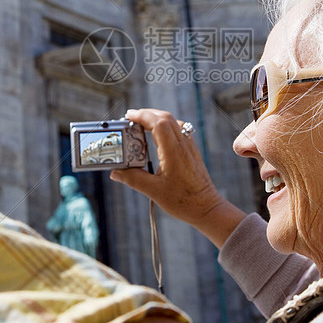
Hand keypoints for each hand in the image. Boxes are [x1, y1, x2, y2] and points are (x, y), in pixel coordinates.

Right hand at [110, 108, 246, 247]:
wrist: (206, 208)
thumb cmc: (184, 201)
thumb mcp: (153, 191)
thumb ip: (132, 179)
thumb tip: (116, 173)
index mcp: (173, 151)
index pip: (158, 123)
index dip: (142, 116)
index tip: (129, 115)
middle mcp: (183, 145)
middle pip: (166, 118)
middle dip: (147, 114)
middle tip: (131, 118)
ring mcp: (189, 147)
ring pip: (173, 122)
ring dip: (157, 118)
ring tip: (142, 124)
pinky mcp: (192, 152)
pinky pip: (179, 130)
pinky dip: (166, 126)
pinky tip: (159, 135)